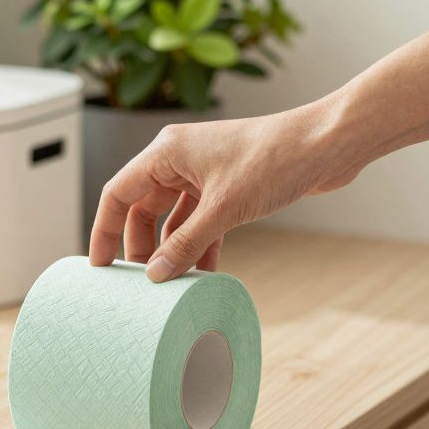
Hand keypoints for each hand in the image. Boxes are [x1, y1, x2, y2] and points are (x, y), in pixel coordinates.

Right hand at [88, 95, 361, 281]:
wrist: (327, 145)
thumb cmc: (275, 160)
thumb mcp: (223, 209)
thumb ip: (185, 244)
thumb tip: (154, 275)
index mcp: (167, 152)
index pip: (118, 193)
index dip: (105, 230)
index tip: (100, 266)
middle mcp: (180, 159)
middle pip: (143, 208)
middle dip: (139, 246)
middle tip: (138, 283)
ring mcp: (205, 172)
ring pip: (173, 217)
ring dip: (172, 249)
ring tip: (169, 283)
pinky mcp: (229, 186)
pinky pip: (201, 221)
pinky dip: (199, 245)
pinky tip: (202, 273)